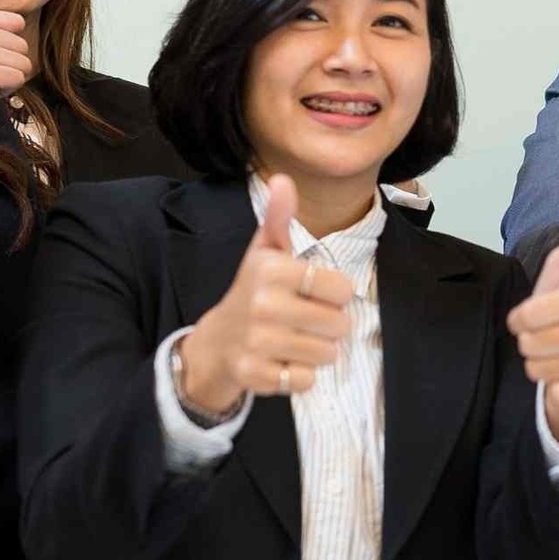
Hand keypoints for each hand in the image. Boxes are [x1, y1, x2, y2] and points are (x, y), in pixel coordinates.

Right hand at [178, 176, 353, 409]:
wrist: (217, 342)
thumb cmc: (253, 291)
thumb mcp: (265, 252)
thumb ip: (279, 218)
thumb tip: (282, 179)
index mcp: (272, 270)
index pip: (342, 288)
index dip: (335, 294)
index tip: (313, 292)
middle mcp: (263, 304)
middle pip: (338, 324)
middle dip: (329, 325)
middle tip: (304, 319)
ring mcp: (258, 342)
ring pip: (327, 354)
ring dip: (318, 351)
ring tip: (295, 339)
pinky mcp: (256, 374)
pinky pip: (305, 380)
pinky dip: (300, 376)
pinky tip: (283, 361)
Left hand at [507, 200, 558, 450]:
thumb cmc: (558, 312)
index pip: (549, 306)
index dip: (528, 315)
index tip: (521, 318)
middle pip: (543, 341)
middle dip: (528, 343)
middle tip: (534, 340)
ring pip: (551, 369)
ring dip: (537, 365)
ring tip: (545, 358)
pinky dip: (557, 388)